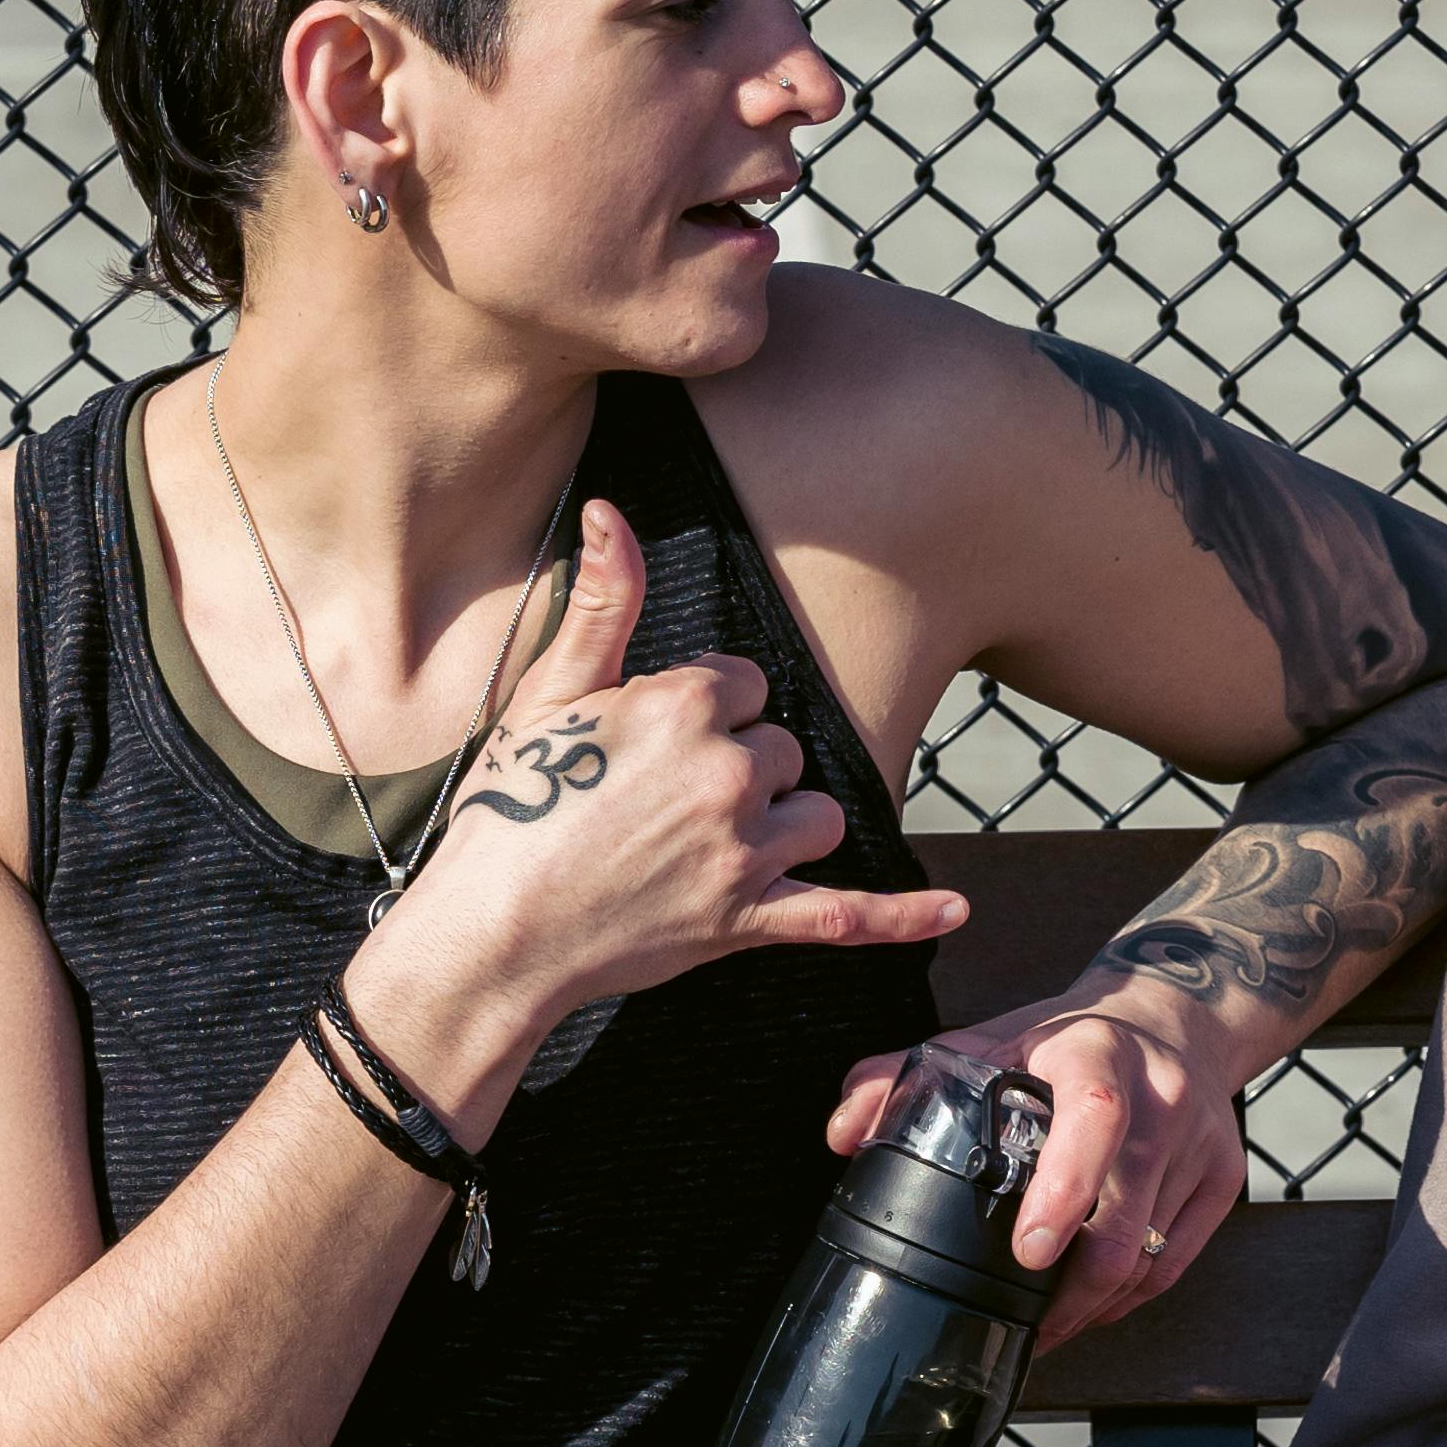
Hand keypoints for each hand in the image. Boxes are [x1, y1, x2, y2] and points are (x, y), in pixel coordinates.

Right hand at [394, 500, 971, 1031]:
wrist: (492, 933)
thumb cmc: (510, 809)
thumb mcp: (547, 692)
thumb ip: (603, 601)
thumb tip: (611, 512)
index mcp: (683, 706)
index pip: (742, 685)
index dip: (701, 713)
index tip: (649, 747)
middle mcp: (727, 773)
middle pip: (781, 748)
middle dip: (738, 769)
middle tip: (659, 805)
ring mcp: (745, 853)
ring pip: (815, 815)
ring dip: (784, 824)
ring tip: (715, 844)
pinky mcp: (750, 921)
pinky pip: (845, 916)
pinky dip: (902, 917)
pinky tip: (954, 911)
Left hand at [823, 985, 1250, 1350]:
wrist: (1175, 1019)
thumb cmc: (1068, 1042)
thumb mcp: (991, 1042)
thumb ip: (905, 1078)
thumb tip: (841, 1133)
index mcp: (1097, 1056)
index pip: (1094, 1118)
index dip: (1066, 1188)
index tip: (1029, 1251)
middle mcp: (1162, 1098)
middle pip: (1127, 1215)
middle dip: (1070, 1291)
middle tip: (1017, 1327)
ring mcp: (1202, 1143)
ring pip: (1150, 1255)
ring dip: (1093, 1307)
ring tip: (1042, 1332)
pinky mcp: (1225, 1179)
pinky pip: (1172, 1263)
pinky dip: (1126, 1299)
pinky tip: (1086, 1311)